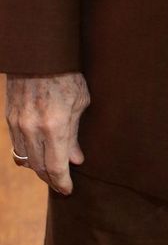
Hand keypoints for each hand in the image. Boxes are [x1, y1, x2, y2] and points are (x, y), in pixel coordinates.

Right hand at [6, 72, 89, 193]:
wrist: (39, 53)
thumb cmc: (67, 75)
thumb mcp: (81, 102)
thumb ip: (75, 135)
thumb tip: (76, 160)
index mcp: (55, 125)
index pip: (56, 167)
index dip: (62, 182)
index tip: (69, 190)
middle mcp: (33, 128)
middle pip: (39, 168)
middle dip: (51, 180)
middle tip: (61, 185)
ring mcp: (18, 124)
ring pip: (25, 160)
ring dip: (38, 170)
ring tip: (51, 173)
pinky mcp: (10, 118)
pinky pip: (16, 147)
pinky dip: (27, 156)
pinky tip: (37, 157)